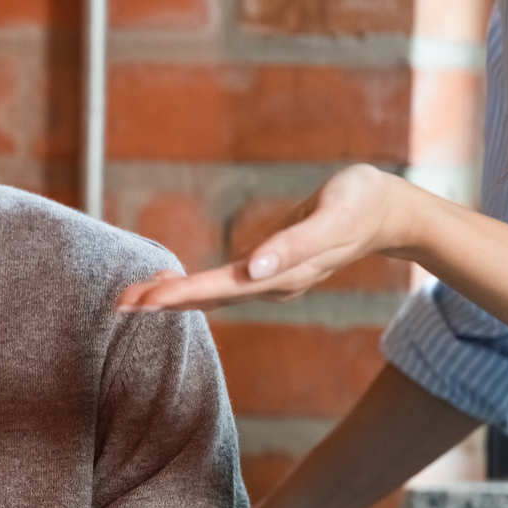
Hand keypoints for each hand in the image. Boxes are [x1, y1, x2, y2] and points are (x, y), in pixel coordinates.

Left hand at [118, 164, 413, 311]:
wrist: (388, 211)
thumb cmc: (362, 203)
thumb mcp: (334, 217)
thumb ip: (295, 244)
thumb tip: (254, 268)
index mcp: (284, 273)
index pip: (224, 287)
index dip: (184, 295)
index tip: (146, 300)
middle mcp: (273, 284)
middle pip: (211, 298)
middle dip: (165, 302)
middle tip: (119, 303)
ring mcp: (271, 280)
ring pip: (214, 295)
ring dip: (173, 297)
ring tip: (130, 299)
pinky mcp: (269, 268)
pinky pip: (223, 284)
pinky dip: (192, 287)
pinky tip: (168, 285)